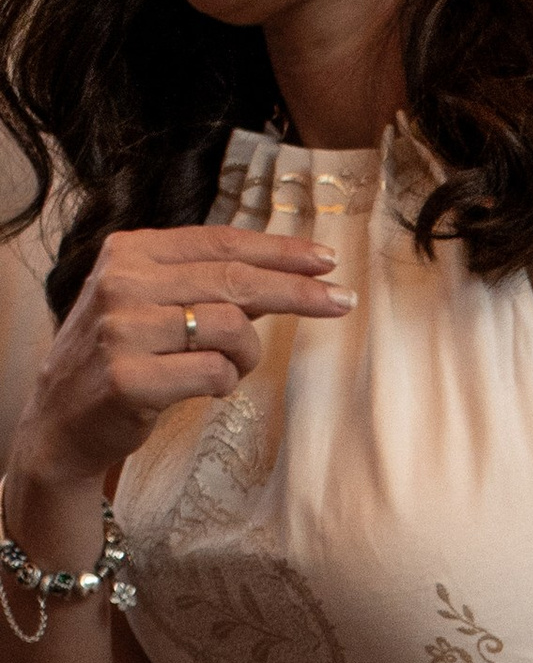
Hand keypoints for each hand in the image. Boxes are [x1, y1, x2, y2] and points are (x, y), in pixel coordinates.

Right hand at [10, 227, 353, 499]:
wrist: (61, 420)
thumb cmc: (120, 360)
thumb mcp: (151, 304)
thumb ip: (204, 287)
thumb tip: (282, 277)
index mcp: (129, 252)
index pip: (219, 242)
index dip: (279, 251)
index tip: (326, 260)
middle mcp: (123, 282)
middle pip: (234, 280)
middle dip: (298, 292)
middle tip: (341, 302)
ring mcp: (123, 330)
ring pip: (230, 328)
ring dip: (248, 356)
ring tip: (232, 368)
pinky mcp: (130, 379)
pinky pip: (214, 375)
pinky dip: (225, 384)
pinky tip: (209, 390)